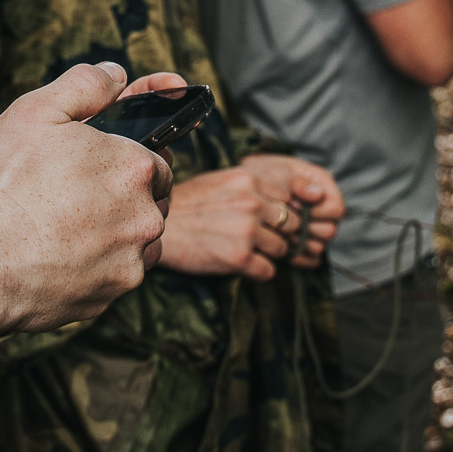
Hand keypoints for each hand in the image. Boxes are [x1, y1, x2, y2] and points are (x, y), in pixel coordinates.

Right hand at [0, 62, 172, 333]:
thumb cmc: (2, 183)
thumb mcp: (37, 111)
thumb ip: (85, 84)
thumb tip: (116, 74)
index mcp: (135, 168)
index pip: (157, 161)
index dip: (129, 159)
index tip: (100, 164)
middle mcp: (144, 218)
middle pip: (151, 203)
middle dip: (124, 196)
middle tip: (77, 192)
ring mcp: (129, 263)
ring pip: (136, 243)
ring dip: (114, 234)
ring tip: (66, 225)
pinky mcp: (107, 299)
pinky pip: (111, 278)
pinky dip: (94, 267)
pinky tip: (57, 255)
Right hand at [154, 166, 297, 280]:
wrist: (159, 229)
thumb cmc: (187, 204)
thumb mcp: (222, 181)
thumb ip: (253, 186)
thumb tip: (286, 198)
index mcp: (248, 180)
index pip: (289, 197)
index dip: (281, 210)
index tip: (270, 218)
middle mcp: (252, 203)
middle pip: (292, 223)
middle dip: (280, 233)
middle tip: (259, 238)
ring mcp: (247, 231)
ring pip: (283, 249)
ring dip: (268, 253)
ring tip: (245, 249)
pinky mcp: (239, 258)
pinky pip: (269, 271)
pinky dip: (258, 271)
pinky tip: (240, 263)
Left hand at [236, 154, 345, 267]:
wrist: (244, 189)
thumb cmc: (262, 176)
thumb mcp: (276, 173)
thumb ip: (296, 182)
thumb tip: (317, 194)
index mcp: (323, 188)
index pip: (336, 209)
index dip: (317, 211)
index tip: (294, 206)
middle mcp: (323, 210)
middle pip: (329, 231)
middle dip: (305, 228)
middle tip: (283, 222)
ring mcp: (315, 229)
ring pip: (319, 247)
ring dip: (297, 242)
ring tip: (279, 233)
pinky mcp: (305, 245)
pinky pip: (311, 260)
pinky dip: (297, 257)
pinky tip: (283, 249)